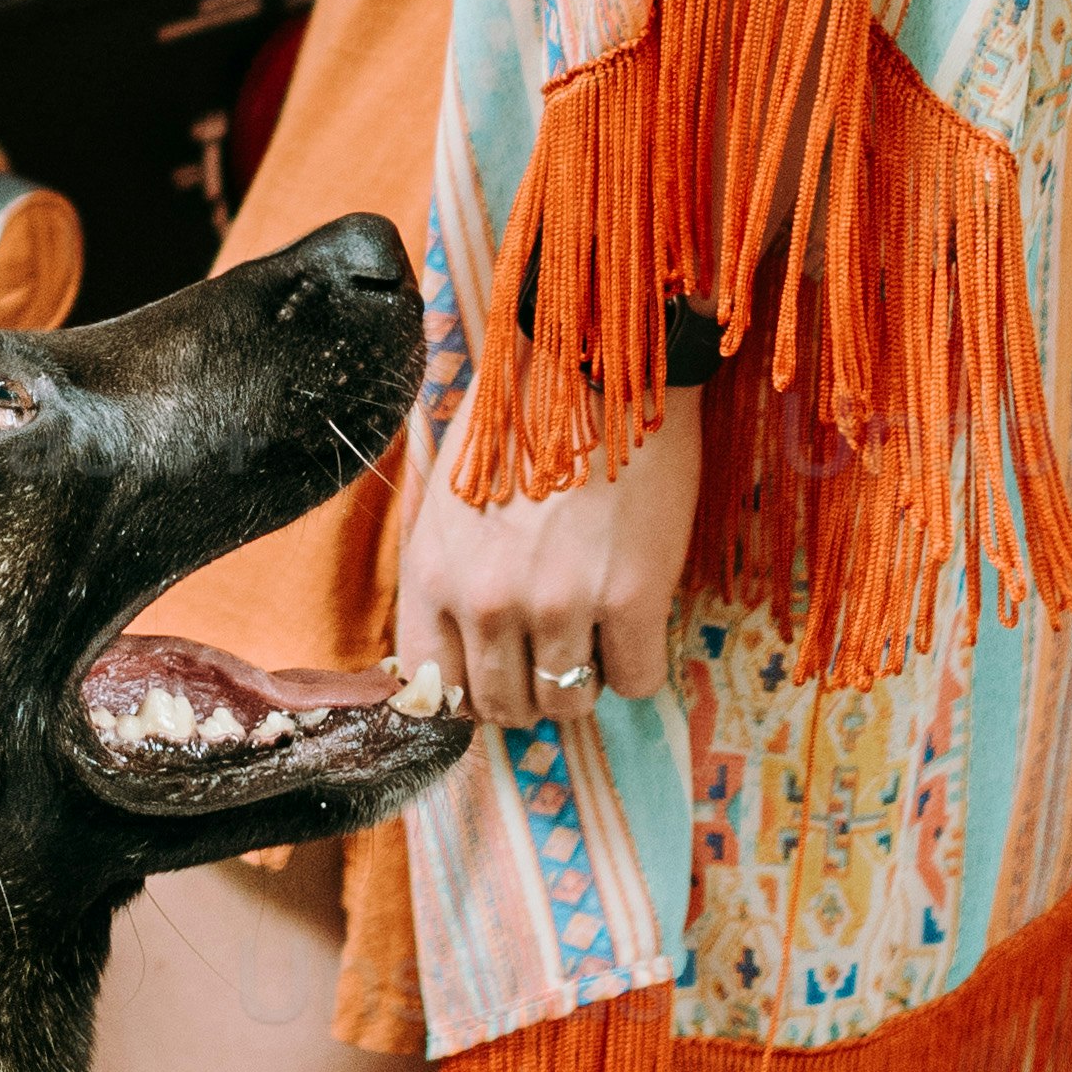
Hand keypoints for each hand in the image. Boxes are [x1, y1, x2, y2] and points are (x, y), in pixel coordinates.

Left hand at [393, 396, 703, 728]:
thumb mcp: (452, 501)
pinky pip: (636, 681)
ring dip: (585, 678)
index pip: (434, 689)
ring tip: (596, 630)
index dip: (470, 693)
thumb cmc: (522, 421)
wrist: (596, 364)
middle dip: (531, 691)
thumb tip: (464, 648)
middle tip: (556, 652)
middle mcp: (485, 601)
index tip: (498, 675)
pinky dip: (638, 665)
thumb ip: (450, 577)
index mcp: (432, 575)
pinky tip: (637, 622)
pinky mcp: (631, 599)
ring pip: (568, 704)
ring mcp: (558, 605)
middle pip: (503, 707)